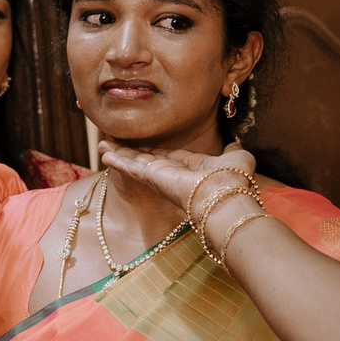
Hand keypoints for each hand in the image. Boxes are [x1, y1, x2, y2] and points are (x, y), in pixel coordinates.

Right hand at [98, 139, 255, 220]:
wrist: (225, 199)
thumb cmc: (234, 181)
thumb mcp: (237, 158)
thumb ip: (233, 148)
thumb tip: (236, 141)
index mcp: (192, 168)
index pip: (168, 157)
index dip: (154, 150)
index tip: (142, 145)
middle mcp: (173, 174)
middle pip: (146, 160)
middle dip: (130, 153)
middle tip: (113, 145)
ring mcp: (161, 177)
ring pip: (135, 163)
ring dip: (119, 154)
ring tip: (102, 147)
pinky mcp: (152, 177)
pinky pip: (131, 166)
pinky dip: (118, 160)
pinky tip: (105, 155)